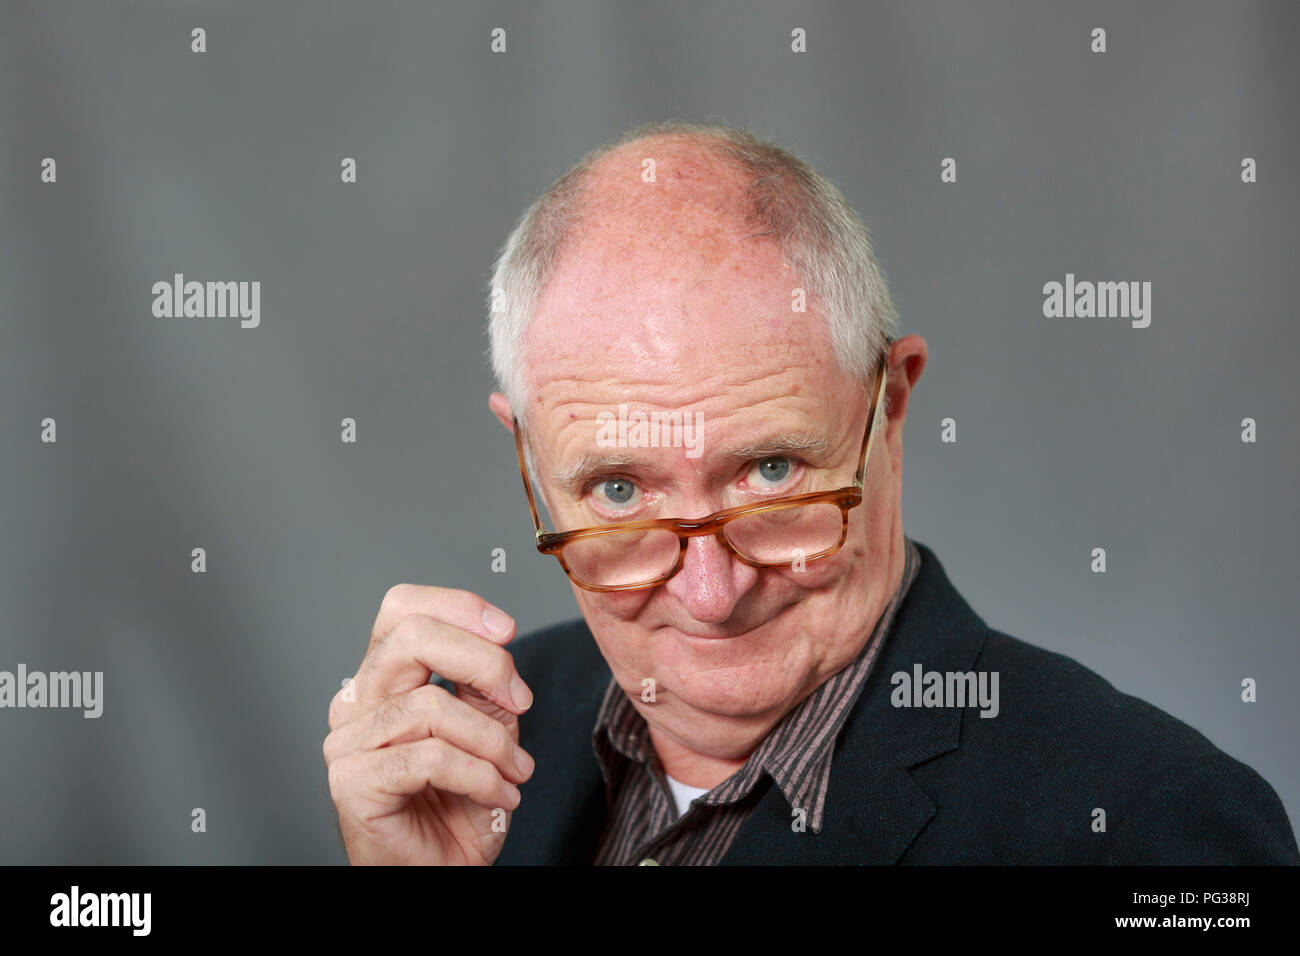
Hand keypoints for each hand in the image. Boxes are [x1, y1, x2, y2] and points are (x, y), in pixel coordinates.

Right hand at [324, 585, 534, 864]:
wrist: (442, 870)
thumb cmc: (459, 807)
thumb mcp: (488, 730)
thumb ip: (486, 685)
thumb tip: (497, 644)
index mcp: (384, 679)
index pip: (402, 608)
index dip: (458, 606)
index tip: (507, 630)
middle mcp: (357, 702)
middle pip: (410, 635)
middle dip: (482, 660)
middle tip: (519, 700)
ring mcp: (347, 741)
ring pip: (430, 705)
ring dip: (492, 741)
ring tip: (514, 771)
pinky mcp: (351, 782)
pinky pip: (430, 757)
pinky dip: (479, 775)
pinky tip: (498, 795)